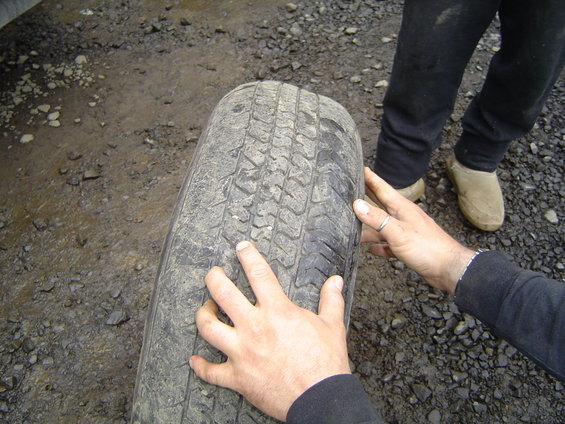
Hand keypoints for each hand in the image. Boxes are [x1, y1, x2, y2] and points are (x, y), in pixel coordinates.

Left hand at [189, 241, 350, 420]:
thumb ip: (331, 300)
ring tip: (206, 309)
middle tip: (212, 273)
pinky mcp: (237, 377)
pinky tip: (195, 360)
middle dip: (214, 278)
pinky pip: (210, 371)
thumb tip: (336, 281)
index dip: (248, 256)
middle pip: (223, 294)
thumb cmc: (326, 363)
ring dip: (203, 315)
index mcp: (277, 311)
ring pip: (208, 328)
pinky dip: (200, 366)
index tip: (241, 247)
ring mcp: (242, 352)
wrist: (320, 399)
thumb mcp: (333, 326)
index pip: (258, 274)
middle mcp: (254, 327)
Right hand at [353, 168, 474, 293]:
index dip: (370, 178)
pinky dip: (380, 245)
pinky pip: (389, 243)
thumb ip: (377, 218)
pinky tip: (372, 249)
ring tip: (352, 227)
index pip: (382, 188)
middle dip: (367, 196)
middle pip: (380, 204)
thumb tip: (357, 205)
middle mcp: (403, 217)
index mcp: (402, 208)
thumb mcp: (398, 232)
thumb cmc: (427, 248)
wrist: (448, 268)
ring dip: (369, 227)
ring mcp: (406, 231)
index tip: (360, 167)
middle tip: (352, 189)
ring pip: (382, 226)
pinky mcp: (408, 247)